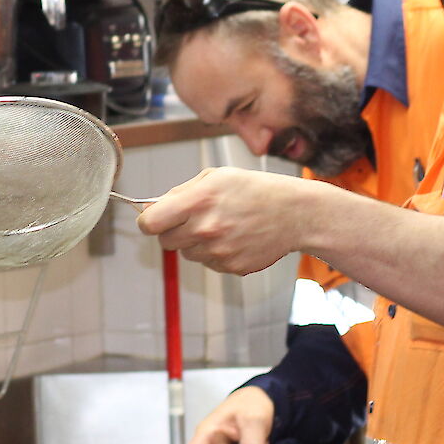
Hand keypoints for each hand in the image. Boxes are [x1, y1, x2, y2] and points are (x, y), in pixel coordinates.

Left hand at [136, 167, 315, 274]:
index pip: (150, 223)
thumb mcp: (216, 177)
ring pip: (187, 253)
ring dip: (195, 242)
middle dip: (172, 230)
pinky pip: (208, 263)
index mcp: (198, 201)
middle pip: (165, 241)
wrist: (295, 214)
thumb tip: (151, 208)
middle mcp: (205, 229)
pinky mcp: (230, 267)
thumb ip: (180, 193)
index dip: (148, 221)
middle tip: (192, 219)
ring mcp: (218, 251)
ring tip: (221, 225)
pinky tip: (234, 237)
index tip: (153, 219)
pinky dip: (215, 253)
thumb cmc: (255, 190)